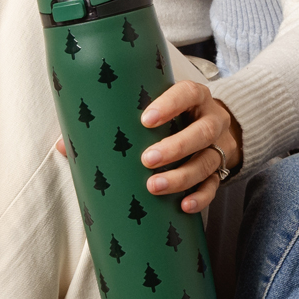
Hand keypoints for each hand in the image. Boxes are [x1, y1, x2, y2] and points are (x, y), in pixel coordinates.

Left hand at [137, 76, 244, 216]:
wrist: (216, 130)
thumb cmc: (176, 116)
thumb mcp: (162, 107)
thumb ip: (132, 114)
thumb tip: (78, 141)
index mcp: (197, 98)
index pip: (188, 94)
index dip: (170, 105)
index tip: (145, 120)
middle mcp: (213, 120)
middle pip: (202, 132)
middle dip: (175, 147)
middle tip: (147, 159)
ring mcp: (219, 146)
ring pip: (207, 161)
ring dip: (181, 176)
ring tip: (155, 186)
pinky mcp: (220, 170)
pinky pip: (214, 185)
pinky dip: (200, 196)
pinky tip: (184, 205)